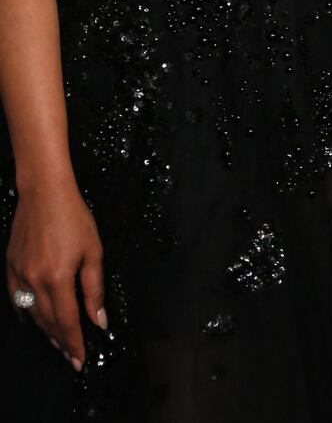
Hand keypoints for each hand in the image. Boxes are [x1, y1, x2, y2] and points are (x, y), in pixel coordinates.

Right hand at [7, 181, 105, 369]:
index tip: (80, 360)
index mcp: (58, 279)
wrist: (44, 193)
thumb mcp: (93, 250)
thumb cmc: (73, 217)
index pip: (67, 322)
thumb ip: (95, 288)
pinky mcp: (10, 267)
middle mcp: (35, 282)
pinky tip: (34, 319)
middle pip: (48, 322)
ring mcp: (19, 275)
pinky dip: (27, 313)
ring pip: (32, 313)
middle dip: (61, 342)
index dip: (74, 343)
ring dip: (45, 331)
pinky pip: (17, 299)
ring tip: (58, 343)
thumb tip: (99, 319)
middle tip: (71, 356)